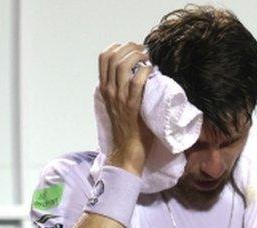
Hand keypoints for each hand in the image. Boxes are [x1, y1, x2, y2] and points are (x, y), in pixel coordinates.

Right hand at [98, 42, 153, 174]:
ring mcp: (119, 98)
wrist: (126, 150)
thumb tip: (136, 74)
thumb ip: (122, 90)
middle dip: (130, 48)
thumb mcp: (119, 105)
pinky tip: (152, 70)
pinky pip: (136, 82)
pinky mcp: (131, 106)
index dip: (118, 47)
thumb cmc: (127, 129)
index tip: (131, 48)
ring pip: (123, 66)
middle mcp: (109, 91)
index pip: (103, 58)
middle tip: (143, 50)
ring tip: (148, 57)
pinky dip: (145, 71)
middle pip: (113, 57)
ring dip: (138, 56)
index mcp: (104, 89)